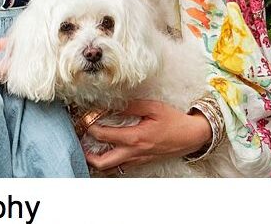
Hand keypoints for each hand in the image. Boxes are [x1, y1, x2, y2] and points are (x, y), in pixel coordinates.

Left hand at [84, 99, 211, 172]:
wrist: (191, 136)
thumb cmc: (173, 120)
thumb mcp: (152, 107)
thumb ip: (130, 105)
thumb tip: (111, 103)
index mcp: (135, 137)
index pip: (103, 135)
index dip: (89, 126)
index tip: (84, 117)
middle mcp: (134, 152)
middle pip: (102, 162)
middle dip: (86, 154)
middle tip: (79, 141)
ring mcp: (137, 159)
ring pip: (110, 167)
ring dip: (96, 159)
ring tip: (86, 148)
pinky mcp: (141, 161)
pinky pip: (120, 166)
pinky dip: (109, 161)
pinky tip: (104, 151)